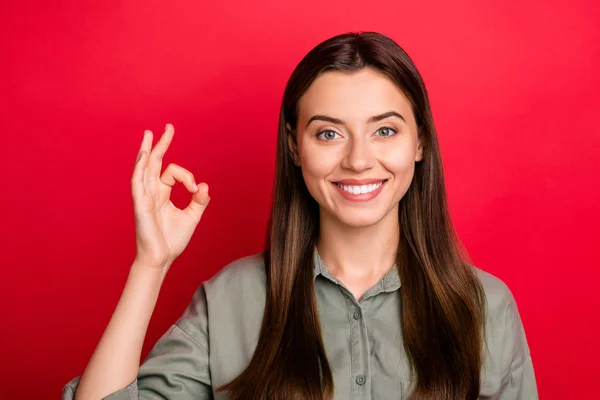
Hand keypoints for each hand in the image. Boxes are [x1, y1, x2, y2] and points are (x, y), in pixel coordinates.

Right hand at [131, 123, 209, 270]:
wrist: (161, 258)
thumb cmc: (172, 240)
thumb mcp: (191, 217)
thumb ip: (199, 201)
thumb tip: (204, 185)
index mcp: (161, 194)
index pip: (172, 173)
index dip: (187, 176)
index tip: (196, 189)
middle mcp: (151, 192)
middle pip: (154, 162)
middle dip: (161, 144)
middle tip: (168, 127)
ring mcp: (144, 197)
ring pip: (144, 168)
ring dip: (146, 150)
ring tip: (148, 134)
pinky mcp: (140, 205)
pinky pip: (138, 183)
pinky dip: (140, 168)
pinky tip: (143, 155)